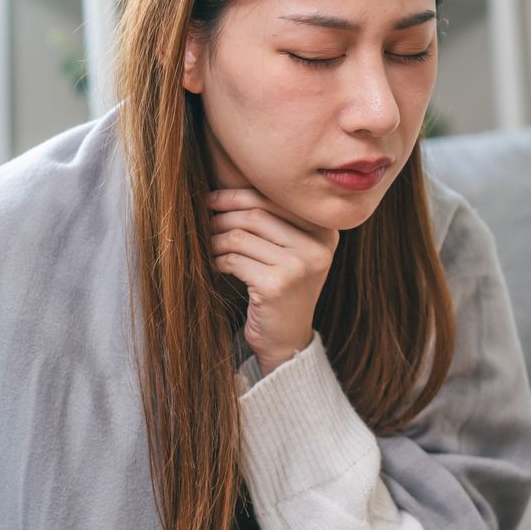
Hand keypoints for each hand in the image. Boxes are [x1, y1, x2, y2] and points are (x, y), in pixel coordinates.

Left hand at [206, 188, 339, 376]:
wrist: (287, 339)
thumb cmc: (282, 288)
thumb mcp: (290, 252)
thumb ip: (274, 221)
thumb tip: (224, 190)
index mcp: (325, 231)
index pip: (276, 199)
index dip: (238, 195)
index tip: (213, 198)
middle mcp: (319, 246)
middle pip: (257, 215)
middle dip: (224, 216)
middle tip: (205, 222)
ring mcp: (300, 266)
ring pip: (241, 236)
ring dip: (217, 239)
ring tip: (210, 246)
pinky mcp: (277, 285)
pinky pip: (235, 260)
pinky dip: (219, 260)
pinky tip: (217, 265)